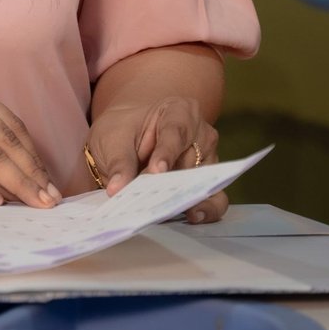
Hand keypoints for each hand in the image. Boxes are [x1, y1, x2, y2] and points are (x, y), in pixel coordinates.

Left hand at [81, 98, 224, 221]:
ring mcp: (208, 160)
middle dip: (174, 183)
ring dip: (190, 200)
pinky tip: (192, 217)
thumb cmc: (123, 130)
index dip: (167, 152)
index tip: (156, 171)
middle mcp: (201, 134)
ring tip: (177, 214)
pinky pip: (215, 200)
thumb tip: (118, 189)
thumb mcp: (112, 138)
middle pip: (191, 162)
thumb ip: (118, 162)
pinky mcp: (209, 185)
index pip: (176, 131)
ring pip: (206, 183)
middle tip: (156, 201)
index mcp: (180, 111)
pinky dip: (205, 210)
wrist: (128, 138)